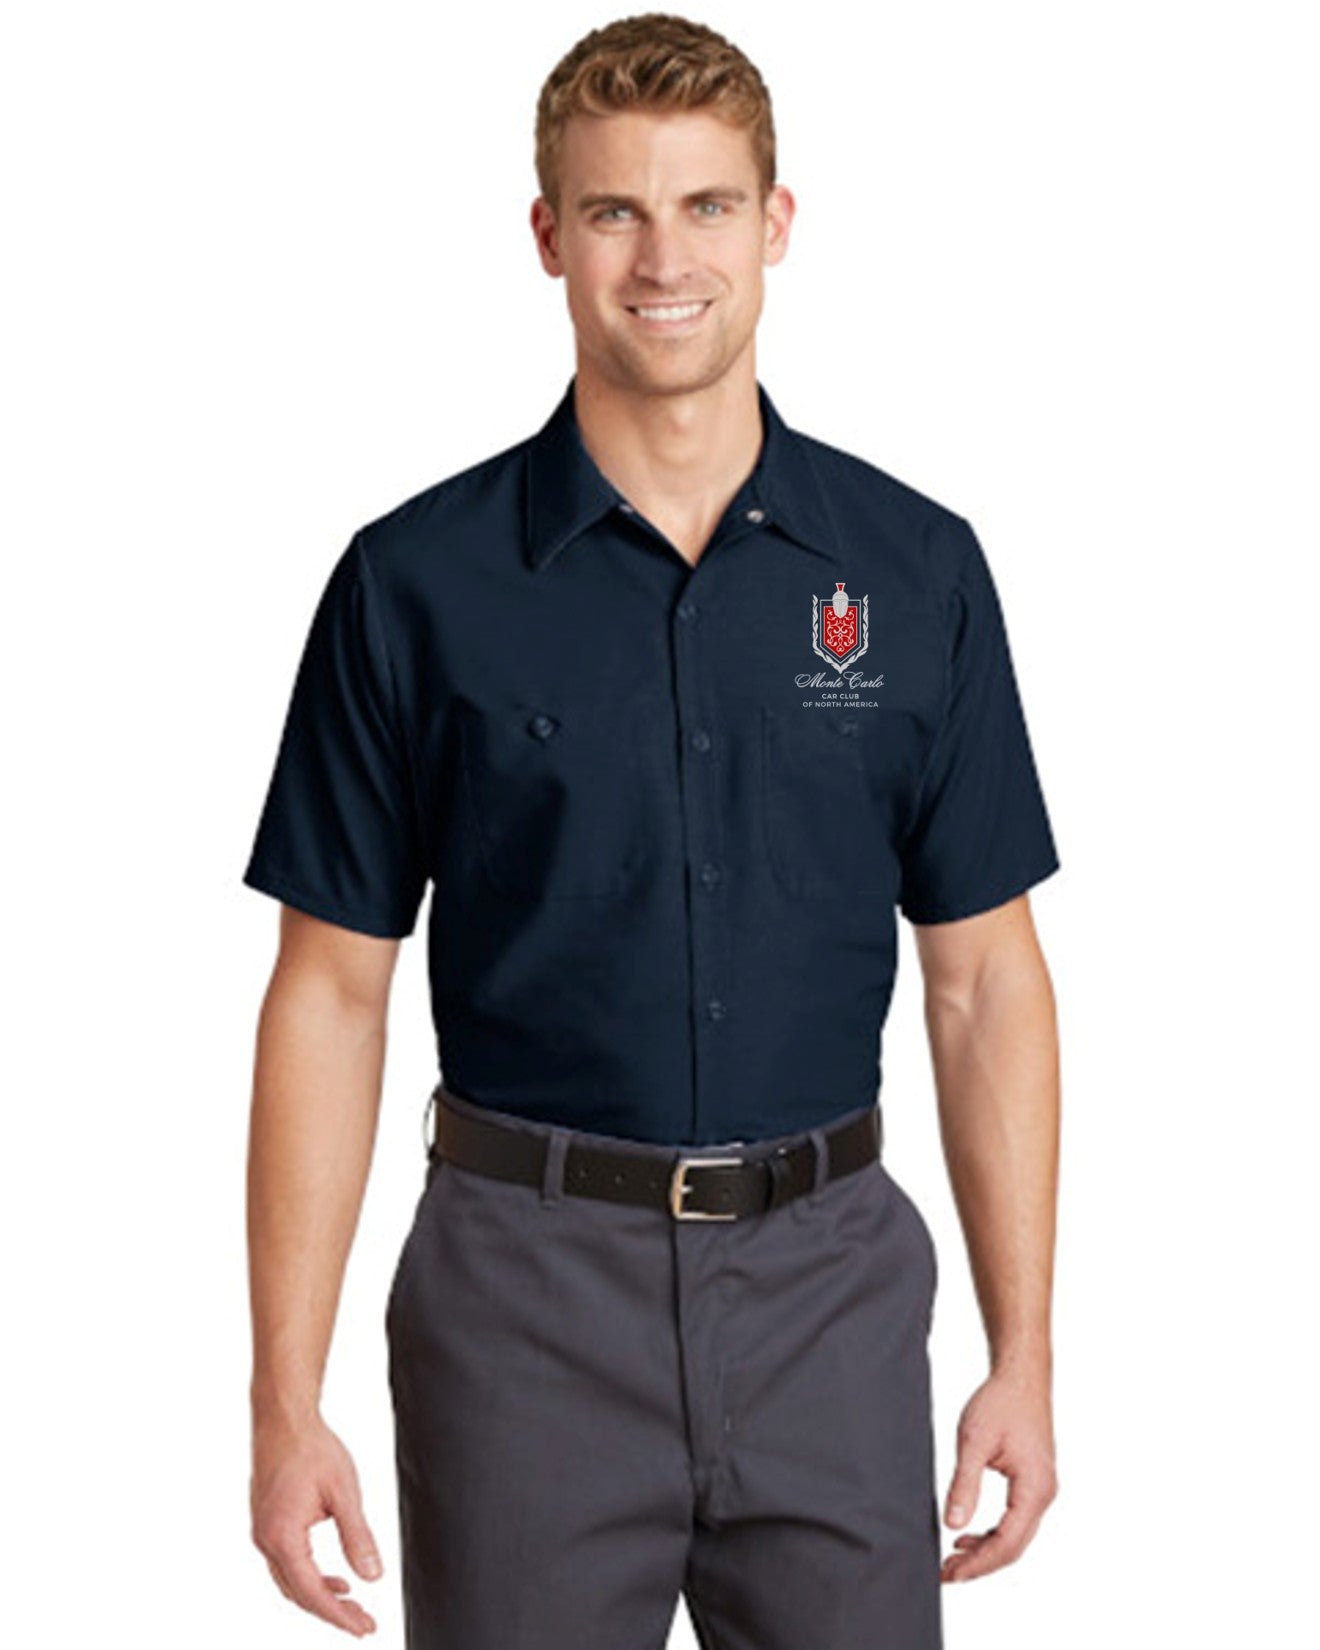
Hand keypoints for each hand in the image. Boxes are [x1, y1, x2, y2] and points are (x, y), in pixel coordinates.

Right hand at [250, 1412, 383, 1634]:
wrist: (283, 1419)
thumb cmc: (312, 1449)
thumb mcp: (344, 1492)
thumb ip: (357, 1537)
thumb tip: (372, 1577)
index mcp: (281, 1537)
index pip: (311, 1592)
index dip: (338, 1616)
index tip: (364, 1628)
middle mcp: (265, 1541)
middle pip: (298, 1593)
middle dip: (331, 1612)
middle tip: (364, 1624)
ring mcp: (263, 1533)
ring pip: (291, 1581)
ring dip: (320, 1596)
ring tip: (353, 1605)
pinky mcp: (267, 1524)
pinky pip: (287, 1564)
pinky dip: (310, 1577)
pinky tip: (334, 1578)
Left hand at [941, 1363, 1057, 1582]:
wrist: (1021, 1376)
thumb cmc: (1000, 1402)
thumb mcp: (974, 1441)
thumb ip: (964, 1484)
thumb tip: (952, 1525)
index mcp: (1034, 1489)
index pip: (1006, 1543)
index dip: (977, 1564)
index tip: (949, 1573)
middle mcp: (1044, 1495)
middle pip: (1013, 1547)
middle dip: (979, 1564)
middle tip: (945, 1573)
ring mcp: (1041, 1490)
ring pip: (1015, 1536)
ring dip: (985, 1550)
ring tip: (952, 1558)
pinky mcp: (1033, 1482)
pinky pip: (1015, 1521)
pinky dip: (992, 1533)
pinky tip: (967, 1534)